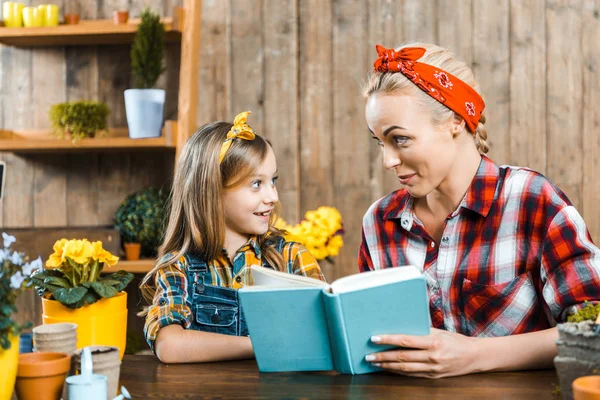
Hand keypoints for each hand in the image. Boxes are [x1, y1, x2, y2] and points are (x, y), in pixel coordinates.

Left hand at [365, 328, 479, 377]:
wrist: (475, 356)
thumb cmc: (455, 340)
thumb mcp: (439, 332)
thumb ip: (421, 331)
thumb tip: (399, 327)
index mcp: (433, 342)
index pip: (406, 340)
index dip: (388, 340)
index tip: (374, 338)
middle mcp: (432, 356)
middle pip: (402, 357)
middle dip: (383, 356)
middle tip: (368, 356)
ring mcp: (433, 368)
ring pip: (405, 368)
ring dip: (387, 366)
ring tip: (374, 363)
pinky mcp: (433, 376)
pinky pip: (412, 374)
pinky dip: (398, 372)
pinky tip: (388, 369)